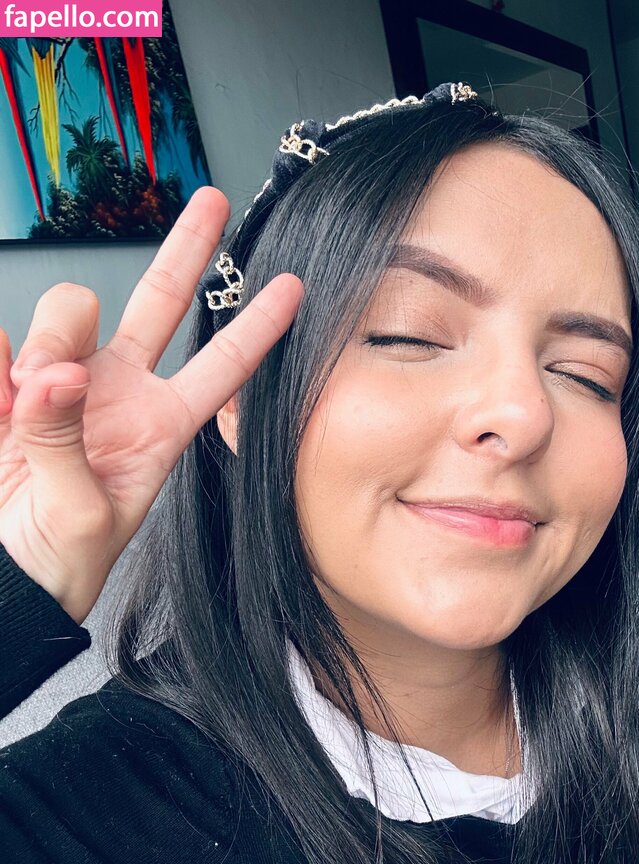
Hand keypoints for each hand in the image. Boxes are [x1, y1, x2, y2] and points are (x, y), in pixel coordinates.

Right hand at [0, 187, 303, 624]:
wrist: (6, 573)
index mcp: (159, 426)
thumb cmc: (64, 560)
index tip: (295, 285)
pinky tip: (1, 392)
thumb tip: (56, 375)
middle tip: (213, 200)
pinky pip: (1, 344)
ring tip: (23, 403)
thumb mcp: (81, 513)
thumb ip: (67, 440)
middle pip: (160, 303)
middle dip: (187, 249)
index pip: (220, 367)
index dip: (257, 327)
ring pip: (67, 313)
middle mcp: (119, 392)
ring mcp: (66, 383)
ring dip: (48, 340)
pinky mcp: (13, 386)